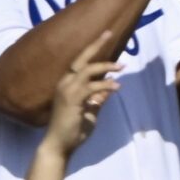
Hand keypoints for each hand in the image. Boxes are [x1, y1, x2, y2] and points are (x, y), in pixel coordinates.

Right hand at [41, 32, 120, 158]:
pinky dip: (105, 84)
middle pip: (81, 58)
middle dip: (96, 45)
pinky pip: (91, 87)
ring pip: (87, 70)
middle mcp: (65, 83)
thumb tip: (109, 89)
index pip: (80, 62)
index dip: (93, 49)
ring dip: (105, 66)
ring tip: (121, 66)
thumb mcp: (90, 112)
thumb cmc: (72, 130)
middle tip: (109, 33)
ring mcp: (67, 90)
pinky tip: (116, 86)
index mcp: (67, 84)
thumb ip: (98, 99)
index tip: (106, 36)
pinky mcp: (72, 100)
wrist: (59, 145)